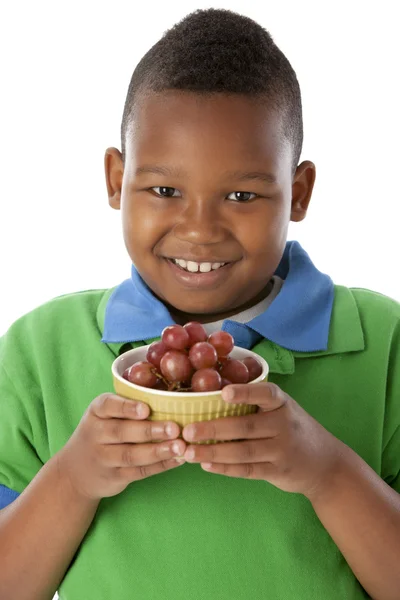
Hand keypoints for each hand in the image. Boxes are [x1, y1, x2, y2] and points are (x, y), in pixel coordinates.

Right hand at [57, 393, 186, 500]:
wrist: (76, 470)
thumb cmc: (103, 431)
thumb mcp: (105, 414)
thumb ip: (128, 404)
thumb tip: (169, 394)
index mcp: (97, 412)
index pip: (108, 406)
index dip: (127, 407)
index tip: (146, 409)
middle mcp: (96, 434)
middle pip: (122, 432)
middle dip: (151, 430)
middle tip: (175, 428)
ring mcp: (104, 458)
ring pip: (132, 455)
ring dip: (158, 451)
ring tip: (180, 446)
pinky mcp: (114, 477)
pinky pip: (139, 472)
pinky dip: (160, 466)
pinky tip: (178, 459)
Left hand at [182, 382, 344, 498]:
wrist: (325, 463)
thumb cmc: (293, 428)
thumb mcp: (284, 409)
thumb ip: (258, 403)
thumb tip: (212, 396)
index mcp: (282, 403)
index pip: (265, 394)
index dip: (245, 393)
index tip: (224, 393)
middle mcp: (283, 425)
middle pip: (245, 427)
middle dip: (213, 429)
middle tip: (187, 430)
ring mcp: (281, 450)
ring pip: (242, 452)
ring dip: (213, 453)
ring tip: (189, 452)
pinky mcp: (278, 471)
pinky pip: (247, 470)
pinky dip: (225, 468)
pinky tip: (205, 465)